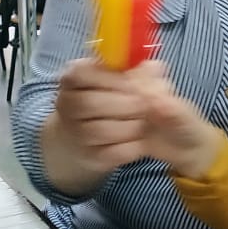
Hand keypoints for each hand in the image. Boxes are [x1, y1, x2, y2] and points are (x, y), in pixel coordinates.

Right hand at [41, 58, 219, 193]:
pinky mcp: (88, 157)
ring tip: (143, 127)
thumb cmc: (145, 103)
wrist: (143, 141)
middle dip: (129, 108)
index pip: (87, 73)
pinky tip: (138, 145)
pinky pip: (110, 154)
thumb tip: (157, 71)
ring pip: (101, 131)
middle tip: (147, 109)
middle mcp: (70, 100)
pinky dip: (130, 150)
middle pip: (93, 104)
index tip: (142, 89)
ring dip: (131, 130)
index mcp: (80, 73)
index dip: (118, 83)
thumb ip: (152, 76)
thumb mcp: (151, 84)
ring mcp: (75, 130)